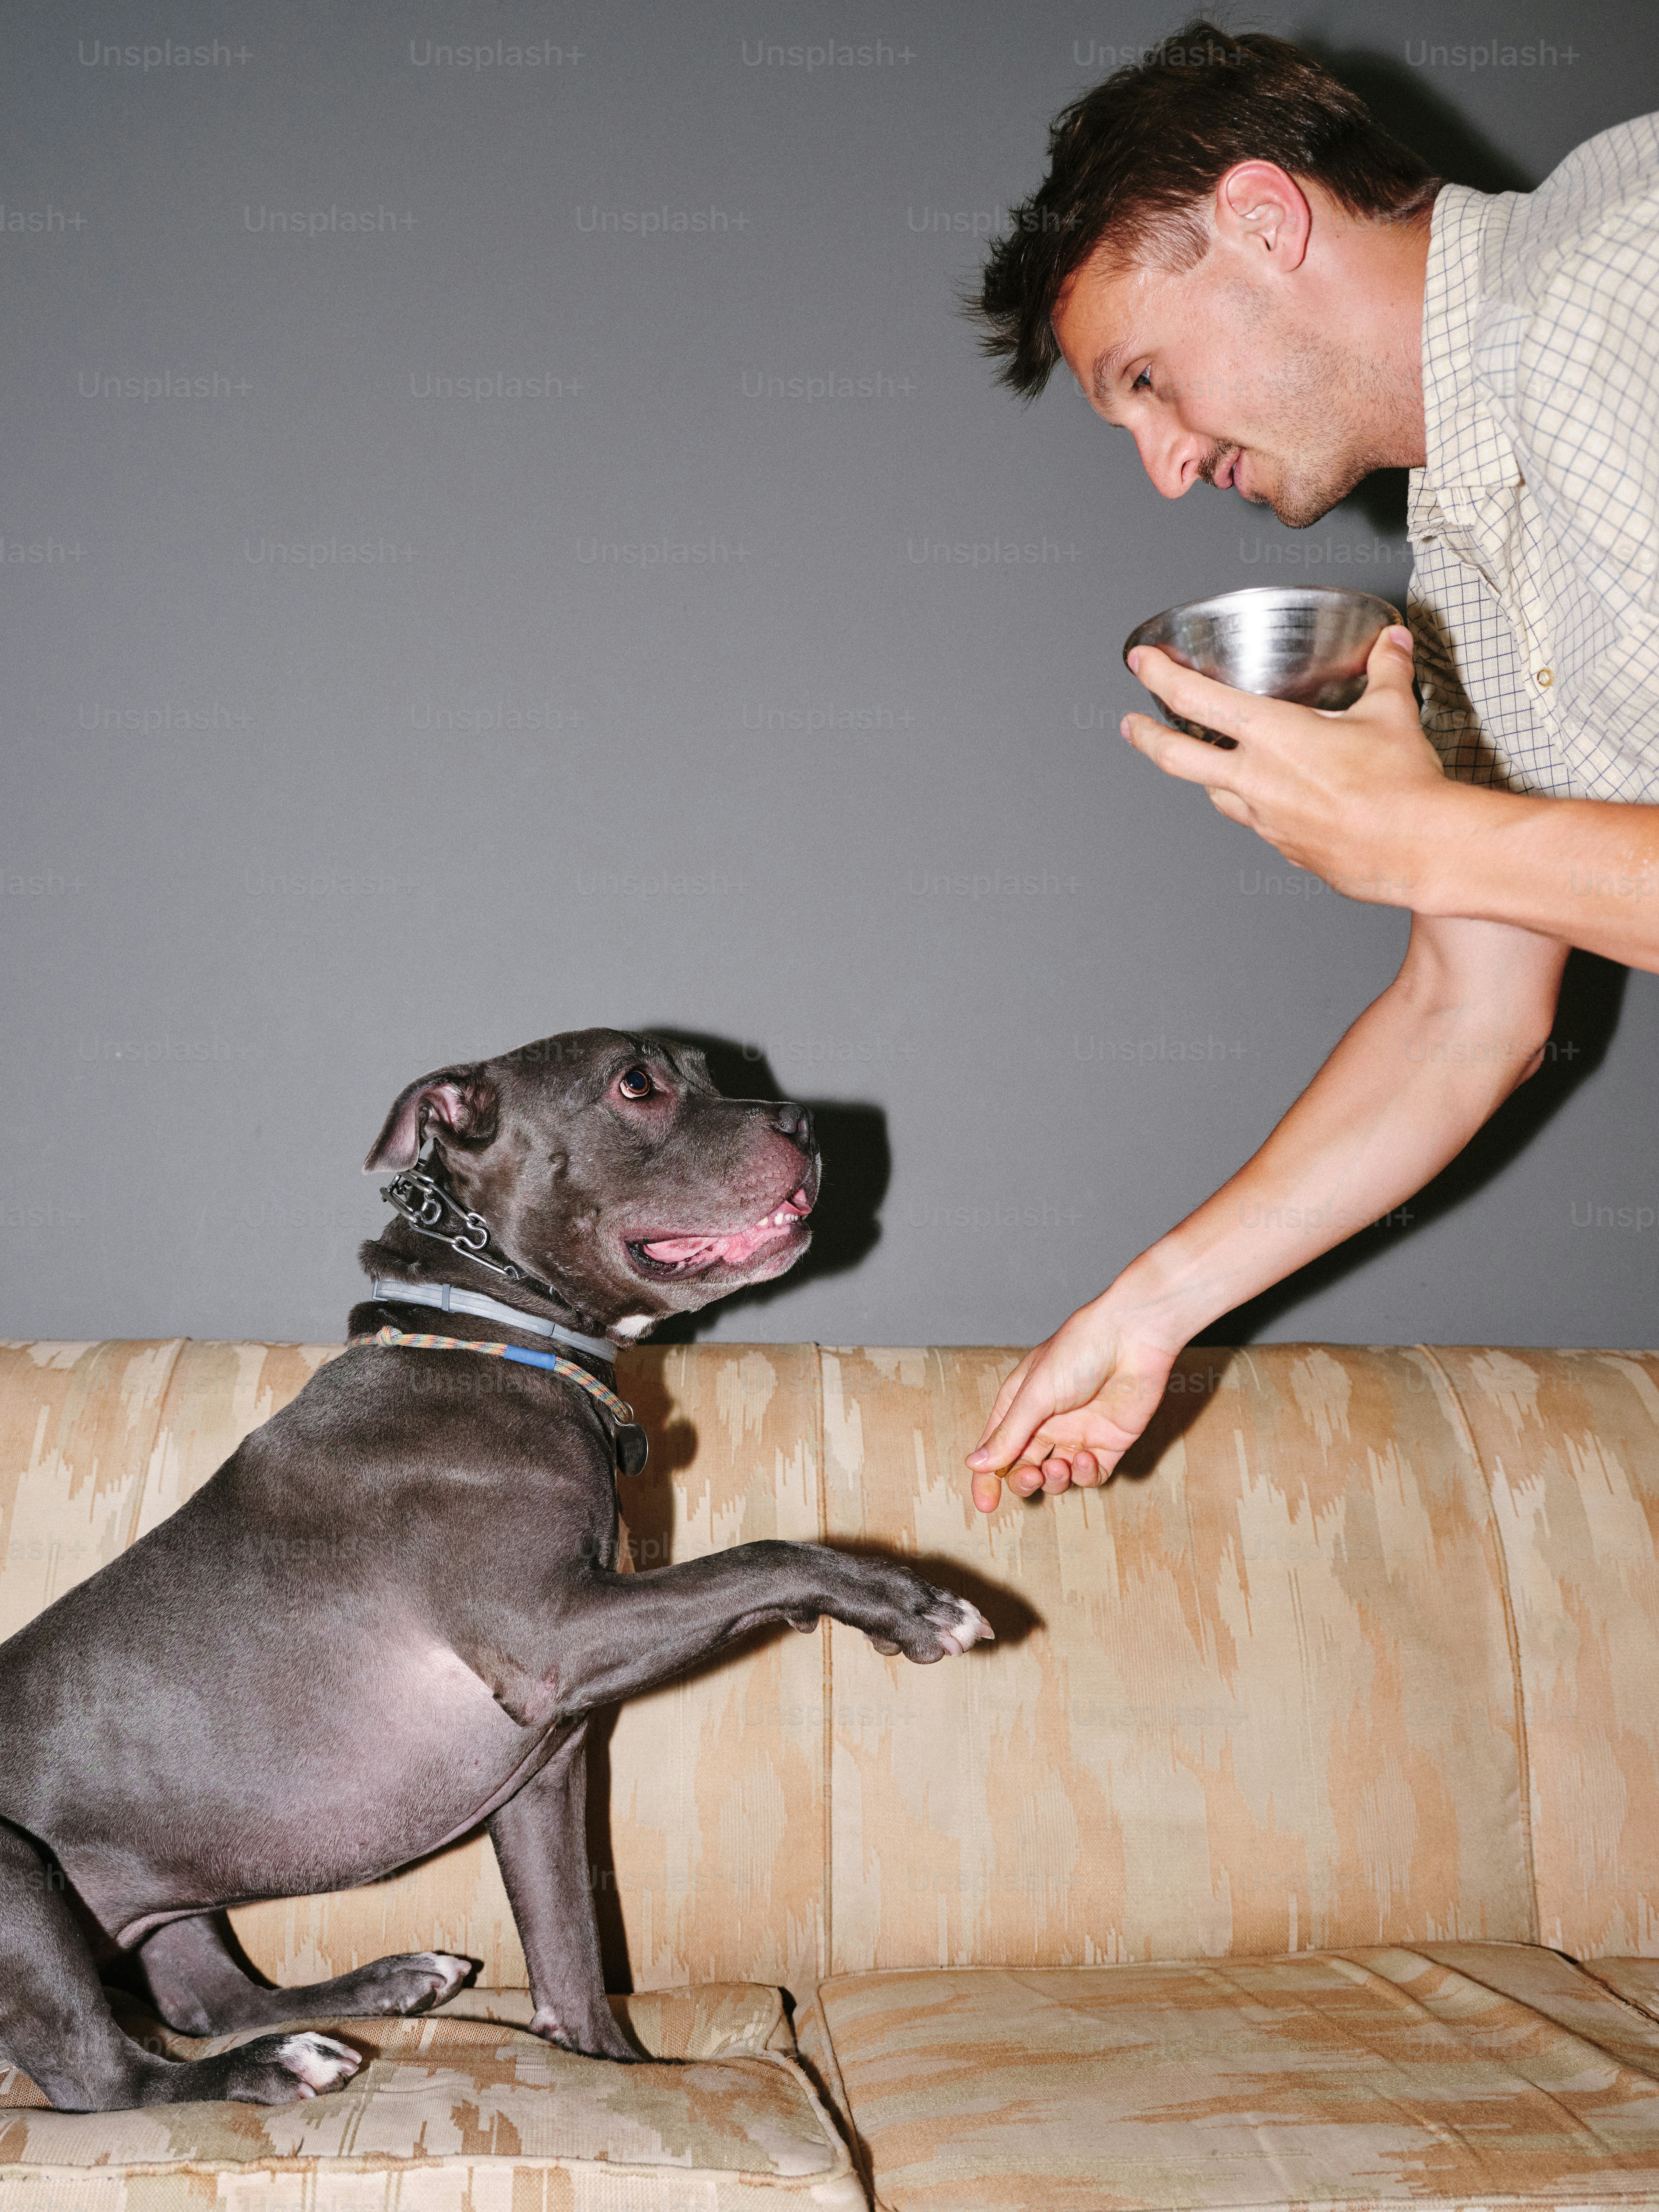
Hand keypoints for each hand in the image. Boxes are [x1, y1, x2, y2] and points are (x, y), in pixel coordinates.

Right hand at [965, 1295, 1184, 1511]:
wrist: (1132, 1337)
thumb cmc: (1078, 1352)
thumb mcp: (1034, 1395)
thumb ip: (1008, 1434)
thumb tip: (975, 1465)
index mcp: (1021, 1405)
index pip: (996, 1448)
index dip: (987, 1477)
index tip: (985, 1505)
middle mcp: (1047, 1422)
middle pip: (1024, 1466)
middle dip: (1022, 1481)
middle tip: (1029, 1477)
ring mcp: (1079, 1433)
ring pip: (1058, 1476)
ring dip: (1054, 1481)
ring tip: (1058, 1467)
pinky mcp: (1110, 1442)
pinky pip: (1092, 1474)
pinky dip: (1085, 1475)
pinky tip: (1085, 1458)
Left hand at [1122, 625, 1447, 903]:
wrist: (1417, 848)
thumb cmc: (1402, 786)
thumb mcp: (1392, 714)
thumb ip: (1386, 672)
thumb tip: (1391, 644)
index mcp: (1273, 735)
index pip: (1194, 699)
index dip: (1160, 677)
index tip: (1141, 665)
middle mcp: (1256, 779)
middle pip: (1177, 757)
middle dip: (1148, 737)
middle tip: (1133, 726)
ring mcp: (1265, 819)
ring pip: (1215, 794)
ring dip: (1204, 776)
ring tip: (1204, 761)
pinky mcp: (1283, 848)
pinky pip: (1254, 822)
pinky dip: (1251, 805)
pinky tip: (1268, 798)